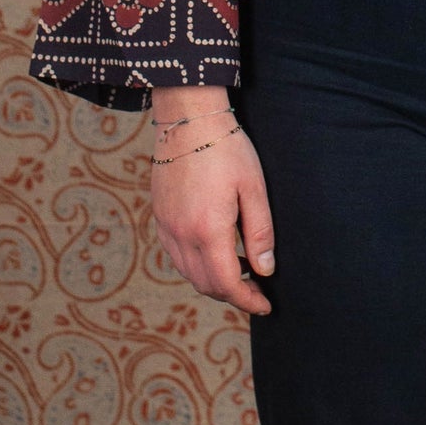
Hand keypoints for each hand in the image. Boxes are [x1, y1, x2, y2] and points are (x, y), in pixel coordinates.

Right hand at [149, 96, 275, 316]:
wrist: (188, 119)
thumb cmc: (227, 148)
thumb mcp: (254, 187)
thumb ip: (259, 232)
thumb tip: (265, 270)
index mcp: (208, 230)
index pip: (227, 283)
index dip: (248, 300)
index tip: (266, 305)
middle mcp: (181, 234)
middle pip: (206, 284)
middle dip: (233, 295)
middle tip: (258, 290)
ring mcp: (166, 227)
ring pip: (189, 273)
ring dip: (214, 282)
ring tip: (242, 271)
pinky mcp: (160, 217)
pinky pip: (177, 256)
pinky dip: (197, 266)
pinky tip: (216, 252)